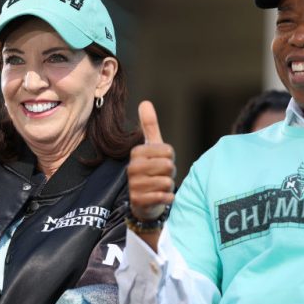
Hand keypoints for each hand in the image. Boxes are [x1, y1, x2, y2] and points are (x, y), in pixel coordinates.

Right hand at [128, 101, 175, 223]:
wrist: (144, 201)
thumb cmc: (151, 169)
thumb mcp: (152, 147)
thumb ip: (149, 126)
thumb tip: (145, 102)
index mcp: (137, 152)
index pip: (168, 151)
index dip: (170, 158)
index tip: (161, 162)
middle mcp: (133, 167)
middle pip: (168, 166)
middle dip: (170, 173)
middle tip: (161, 175)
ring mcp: (134, 184)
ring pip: (167, 182)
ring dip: (168, 186)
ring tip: (159, 186)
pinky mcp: (139, 201)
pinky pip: (163, 196)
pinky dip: (167, 198)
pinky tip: (161, 197)